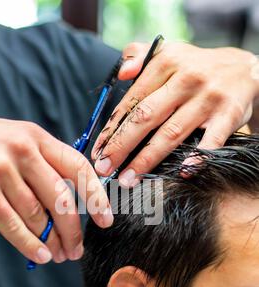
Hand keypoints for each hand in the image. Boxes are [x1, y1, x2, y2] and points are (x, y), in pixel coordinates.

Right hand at [0, 116, 112, 263]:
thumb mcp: (11, 141)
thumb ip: (39, 164)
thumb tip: (66, 204)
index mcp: (35, 137)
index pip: (77, 167)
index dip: (95, 196)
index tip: (105, 219)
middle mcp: (22, 150)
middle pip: (62, 199)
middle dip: (73, 230)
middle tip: (77, 249)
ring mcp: (2, 171)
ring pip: (38, 216)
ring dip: (52, 242)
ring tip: (58, 255)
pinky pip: (15, 225)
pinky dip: (30, 245)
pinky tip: (41, 256)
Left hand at [92, 41, 258, 186]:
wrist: (244, 69)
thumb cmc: (196, 67)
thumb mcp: (169, 52)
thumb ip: (139, 57)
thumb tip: (121, 73)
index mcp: (166, 64)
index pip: (132, 100)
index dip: (112, 127)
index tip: (98, 149)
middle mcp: (186, 80)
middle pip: (146, 117)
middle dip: (121, 146)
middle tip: (104, 168)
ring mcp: (208, 98)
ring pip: (171, 133)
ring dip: (147, 159)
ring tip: (128, 178)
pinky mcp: (228, 115)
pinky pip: (212, 140)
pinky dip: (198, 157)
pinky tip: (182, 172)